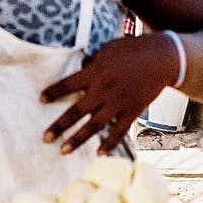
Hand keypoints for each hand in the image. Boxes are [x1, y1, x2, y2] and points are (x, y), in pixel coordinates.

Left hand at [41, 34, 175, 153]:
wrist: (161, 59)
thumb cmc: (130, 50)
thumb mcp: (105, 50)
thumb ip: (91, 63)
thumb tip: (79, 69)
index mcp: (94, 73)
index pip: (67, 84)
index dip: (53, 92)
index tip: (40, 99)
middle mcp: (104, 90)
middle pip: (77, 111)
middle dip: (60, 125)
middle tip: (45, 138)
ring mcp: (118, 103)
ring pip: (95, 125)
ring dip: (78, 139)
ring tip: (63, 150)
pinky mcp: (133, 111)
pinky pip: (119, 131)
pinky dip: (110, 143)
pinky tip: (99, 152)